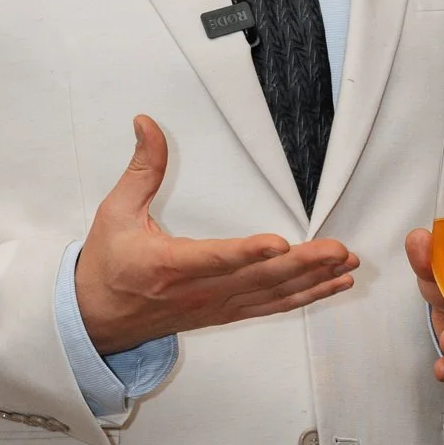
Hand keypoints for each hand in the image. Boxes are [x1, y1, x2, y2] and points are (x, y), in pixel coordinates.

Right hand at [74, 114, 358, 355]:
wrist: (98, 320)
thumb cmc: (107, 265)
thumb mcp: (115, 212)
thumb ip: (141, 168)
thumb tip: (148, 124)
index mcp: (168, 265)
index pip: (214, 259)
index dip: (247, 253)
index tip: (278, 244)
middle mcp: (197, 292)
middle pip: (257, 280)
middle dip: (302, 265)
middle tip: (337, 249)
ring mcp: (214, 307)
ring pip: (270, 296)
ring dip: (312, 281)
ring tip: (345, 264)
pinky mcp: (223, 313)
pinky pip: (270, 307)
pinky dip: (304, 298)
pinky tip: (331, 286)